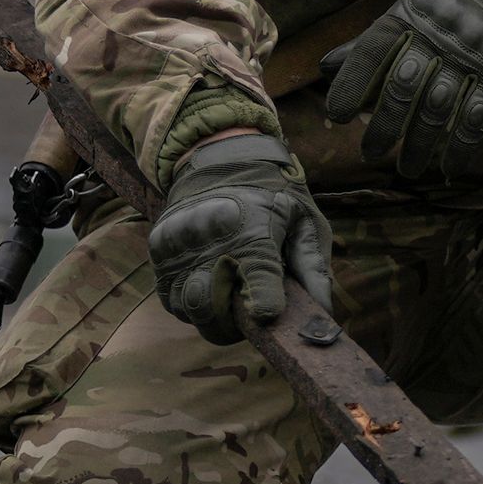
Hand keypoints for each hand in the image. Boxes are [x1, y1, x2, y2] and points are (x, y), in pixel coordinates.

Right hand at [147, 133, 333, 344]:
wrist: (220, 160)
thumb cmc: (271, 197)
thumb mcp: (304, 222)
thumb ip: (313, 268)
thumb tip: (323, 314)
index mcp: (253, 227)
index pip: (257, 273)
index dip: (264, 301)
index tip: (267, 315)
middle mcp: (209, 236)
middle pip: (210, 306)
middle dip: (232, 323)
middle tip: (247, 315)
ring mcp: (178, 245)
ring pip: (187, 308)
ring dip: (211, 316)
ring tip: (228, 298)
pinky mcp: (159, 250)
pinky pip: (170, 300)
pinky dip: (190, 304)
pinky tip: (209, 288)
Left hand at [320, 0, 482, 185]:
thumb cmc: (442, 15)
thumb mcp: (404, 18)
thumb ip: (367, 45)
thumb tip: (324, 68)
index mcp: (408, 19)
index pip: (373, 51)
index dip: (352, 82)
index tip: (338, 116)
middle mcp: (436, 38)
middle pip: (403, 85)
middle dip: (385, 124)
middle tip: (369, 153)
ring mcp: (469, 59)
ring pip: (437, 108)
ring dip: (420, 144)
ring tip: (406, 170)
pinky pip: (476, 116)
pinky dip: (462, 146)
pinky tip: (448, 168)